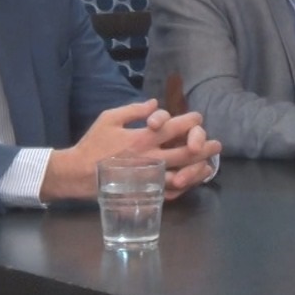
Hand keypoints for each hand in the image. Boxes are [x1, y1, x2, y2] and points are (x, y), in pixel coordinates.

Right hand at [42, 100, 222, 202]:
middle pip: (186, 152)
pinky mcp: (143, 191)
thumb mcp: (109, 118)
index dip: (190, 120)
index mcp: (142, 137)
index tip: (197, 117)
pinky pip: (169, 191)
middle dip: (204, 146)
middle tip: (216, 144)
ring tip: (209, 165)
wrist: (77, 173)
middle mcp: (149, 157)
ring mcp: (148, 177)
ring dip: (198, 169)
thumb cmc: (93, 144)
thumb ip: (134, 110)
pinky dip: (182, 187)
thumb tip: (155, 103)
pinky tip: (190, 182)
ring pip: (182, 174)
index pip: (174, 127)